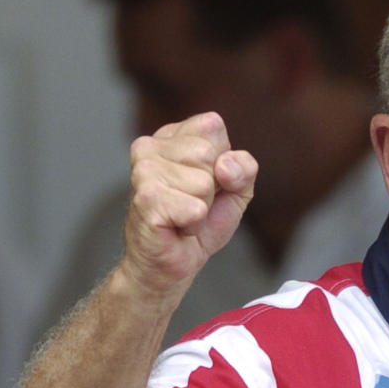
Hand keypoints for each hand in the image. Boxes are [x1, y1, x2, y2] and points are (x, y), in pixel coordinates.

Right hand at [121, 112, 257, 298]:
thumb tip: (225, 165)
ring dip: (202, 207)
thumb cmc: (200, 222)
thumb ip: (245, 167)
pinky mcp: (145, 199)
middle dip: (213, 186)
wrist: (174, 261)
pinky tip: (177, 226)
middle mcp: (150, 146)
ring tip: (183, 214)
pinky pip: (194, 208)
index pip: (213, 126)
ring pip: (203, 183)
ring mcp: (143, 171)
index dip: (223, 161)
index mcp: (171, 135)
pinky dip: (194, 224)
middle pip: (208, 154)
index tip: (207, 182)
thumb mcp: (237, 189)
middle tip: (193, 202)